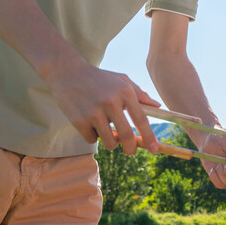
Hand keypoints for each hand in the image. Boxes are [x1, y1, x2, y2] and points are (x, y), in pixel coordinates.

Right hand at [45, 60, 160, 154]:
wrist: (68, 73)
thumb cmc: (100, 78)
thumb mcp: (122, 80)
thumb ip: (140, 94)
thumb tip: (158, 106)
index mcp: (125, 92)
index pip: (141, 119)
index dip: (149, 136)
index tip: (155, 149)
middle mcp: (110, 102)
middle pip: (126, 135)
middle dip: (130, 149)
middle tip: (130, 151)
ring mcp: (94, 112)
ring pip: (109, 141)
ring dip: (111, 142)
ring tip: (108, 132)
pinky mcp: (78, 120)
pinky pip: (92, 139)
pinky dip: (94, 136)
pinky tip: (90, 125)